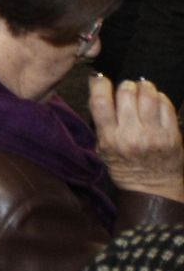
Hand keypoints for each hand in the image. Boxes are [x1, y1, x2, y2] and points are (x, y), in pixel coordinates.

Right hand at [91, 74, 183, 201]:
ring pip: (148, 95)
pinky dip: (159, 97)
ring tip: (142, 89)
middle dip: (125, 86)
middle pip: (126, 93)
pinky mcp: (173, 136)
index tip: (100, 79)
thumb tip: (99, 94)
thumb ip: (101, 124)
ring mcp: (154, 135)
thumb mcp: (103, 149)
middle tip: (126, 89)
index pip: (100, 101)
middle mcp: (131, 135)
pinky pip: (166, 105)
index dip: (98, 84)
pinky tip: (155, 101)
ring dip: (143, 87)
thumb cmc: (125, 169)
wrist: (154, 191)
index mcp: (110, 139)